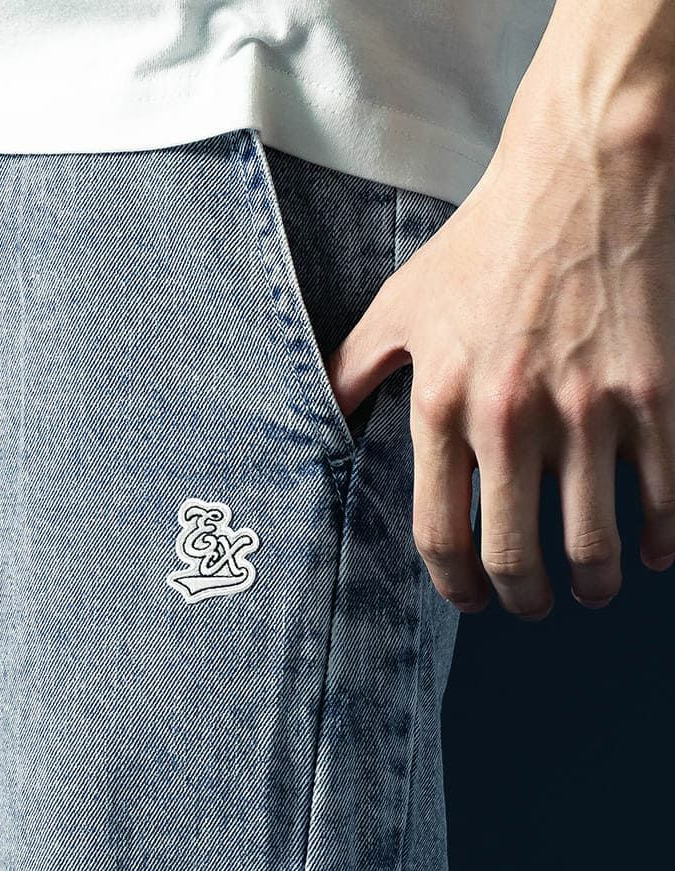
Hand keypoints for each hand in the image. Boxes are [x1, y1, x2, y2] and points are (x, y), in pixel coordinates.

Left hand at [324, 0, 674, 618]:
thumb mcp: (400, 304)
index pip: (438, 531)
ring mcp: (586, 408)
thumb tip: (321, 415)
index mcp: (442, 404)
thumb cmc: (485, 241)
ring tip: (595, 590)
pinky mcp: (652, 392)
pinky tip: (654, 553)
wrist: (584, 172)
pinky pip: (663, 493)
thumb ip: (355, 368)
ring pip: (592, 539)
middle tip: (532, 607)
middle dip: (522, 598)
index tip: (468, 600)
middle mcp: (508, 417)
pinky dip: (660, 539)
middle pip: (511, 553)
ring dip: (594, 582)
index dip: (453, 583)